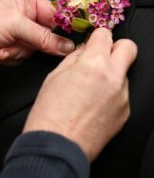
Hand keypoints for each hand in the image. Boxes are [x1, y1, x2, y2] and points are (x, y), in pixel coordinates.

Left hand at [0, 0, 74, 70]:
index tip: (69, 40)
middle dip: (32, 43)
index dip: (61, 27)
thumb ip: (44, 36)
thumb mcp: (15, 25)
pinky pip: (24, 57)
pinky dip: (11, 57)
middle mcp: (23, 14)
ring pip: (35, 49)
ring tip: (2, 45)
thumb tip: (67, 44)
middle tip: (22, 42)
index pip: (55, 12)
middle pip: (47, 34)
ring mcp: (17, 32)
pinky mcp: (11, 47)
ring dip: (19, 51)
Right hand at [23, 28, 136, 160]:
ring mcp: (122, 96)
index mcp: (94, 64)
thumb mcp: (56, 74)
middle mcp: (113, 78)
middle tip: (103, 55)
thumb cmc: (51, 112)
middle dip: (116, 47)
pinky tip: (94, 103)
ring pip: (123, 73)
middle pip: (129, 48)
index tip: (95, 40)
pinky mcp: (125, 113)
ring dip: (111, 74)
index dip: (97, 36)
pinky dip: (111, 93)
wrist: (57, 145)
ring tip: (90, 88)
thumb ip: (75, 57)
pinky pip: (121, 94)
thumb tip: (84, 49)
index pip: (105, 34)